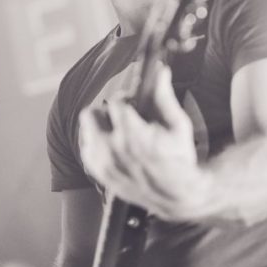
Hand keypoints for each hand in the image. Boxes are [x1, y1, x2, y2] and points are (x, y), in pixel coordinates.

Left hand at [78, 65, 212, 221]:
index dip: (126, 98)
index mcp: (133, 135)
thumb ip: (165, 97)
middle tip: (123, 117)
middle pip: (91, 114)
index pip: (116, 102)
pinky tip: (114, 146)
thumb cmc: (180, 158)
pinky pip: (86, 147)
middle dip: (107, 111)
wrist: (176, 196)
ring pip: (86, 130)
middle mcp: (112, 150)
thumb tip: (160, 70)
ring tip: (119, 132)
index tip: (135, 104)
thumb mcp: (178, 125)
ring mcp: (102, 163)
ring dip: (100, 126)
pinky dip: (97, 143)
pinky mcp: (98, 173)